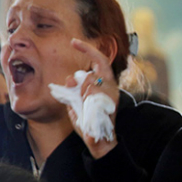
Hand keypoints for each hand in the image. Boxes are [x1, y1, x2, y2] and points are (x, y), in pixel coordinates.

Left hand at [66, 38, 119, 158]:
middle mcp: (112, 86)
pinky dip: (84, 98)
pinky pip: (91, 91)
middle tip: (73, 87)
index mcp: (106, 83)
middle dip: (83, 74)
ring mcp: (112, 93)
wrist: (99, 140)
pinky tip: (86, 107)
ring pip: (90, 79)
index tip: (73, 41)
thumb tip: (70, 78)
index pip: (100, 60)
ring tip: (83, 104)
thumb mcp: (76, 101)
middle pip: (99, 65)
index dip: (87, 49)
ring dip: (81, 90)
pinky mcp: (109, 102)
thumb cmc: (88, 120)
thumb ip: (73, 88)